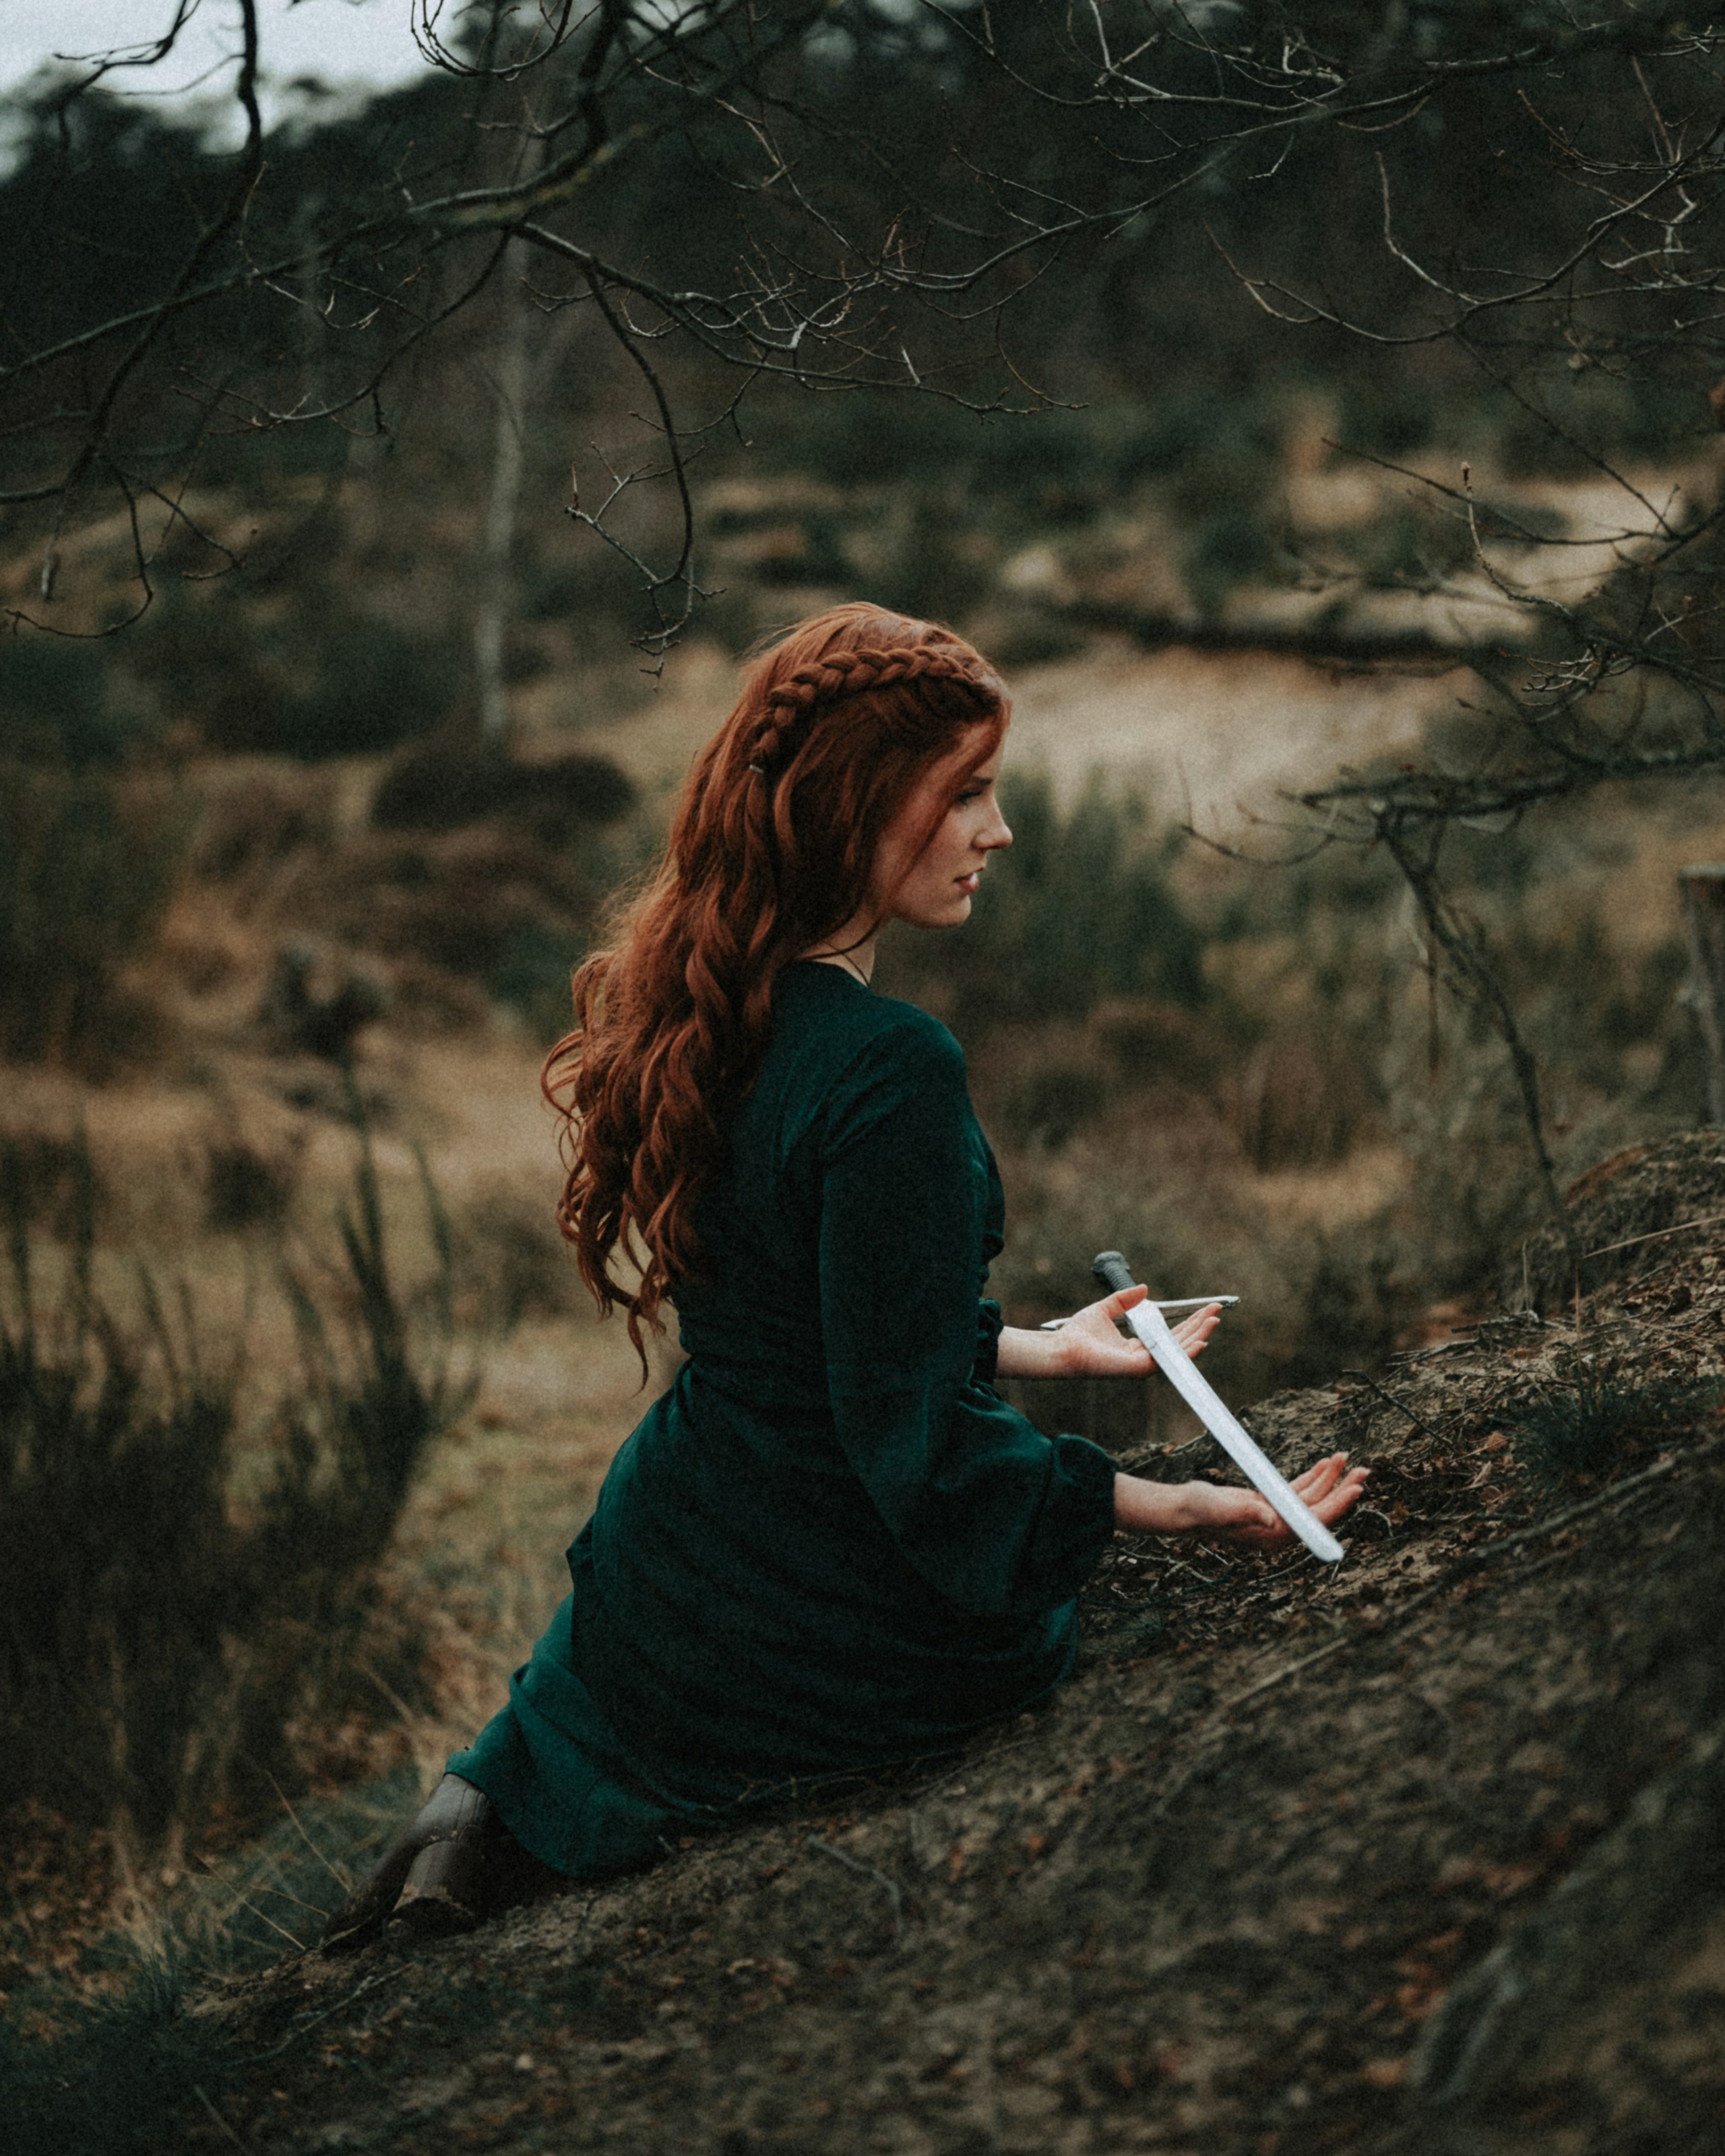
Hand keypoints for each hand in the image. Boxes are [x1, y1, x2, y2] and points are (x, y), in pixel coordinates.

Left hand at [1049, 1285, 1222, 1380]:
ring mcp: (1143, 1365)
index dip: (1188, 1322)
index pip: (1170, 1335)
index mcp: (1137, 1347)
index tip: (1204, 1309)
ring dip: (1198, 1336)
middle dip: (1199, 1327)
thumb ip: (1125, 1299)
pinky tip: (1201, 1342)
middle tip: (1217, 1312)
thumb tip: (1144, 1288)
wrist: (1062, 1347)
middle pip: (1179, 1342)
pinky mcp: (1139, 1369)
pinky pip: (1168, 1361)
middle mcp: (1143, 1358)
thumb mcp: (1106, 1309)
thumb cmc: (1078, 1333)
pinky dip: (1186, 1352)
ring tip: (1214, 1322)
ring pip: (1178, 1352)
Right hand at [1113, 1452, 1368, 1547]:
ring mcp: (1277, 1517)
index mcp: (1275, 1537)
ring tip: (1346, 1458)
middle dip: (1342, 1490)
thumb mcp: (1221, 1507)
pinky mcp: (1270, 1503)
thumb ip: (1246, 1512)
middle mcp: (1281, 1530)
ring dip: (1330, 1479)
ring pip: (1312, 1497)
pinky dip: (1313, 1477)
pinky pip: (1299, 1490)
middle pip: (1320, 1510)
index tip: (1357, 1489)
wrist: (1184, 1508)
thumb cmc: (1199, 1510)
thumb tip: (1272, 1518)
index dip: (1338, 1505)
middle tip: (1364, 1471)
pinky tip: (1325, 1464)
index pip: (1314, 1522)